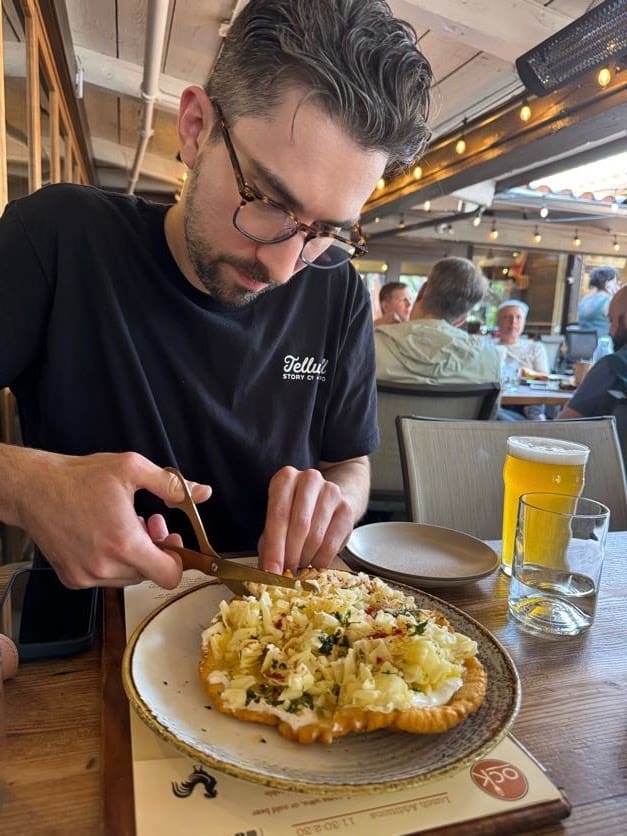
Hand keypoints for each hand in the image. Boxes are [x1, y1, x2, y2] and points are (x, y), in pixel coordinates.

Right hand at [11, 450, 210, 588]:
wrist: (35, 489)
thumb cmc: (81, 478)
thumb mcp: (132, 469)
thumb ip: (171, 485)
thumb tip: (203, 493)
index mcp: (124, 543)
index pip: (168, 576)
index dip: (177, 560)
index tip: (172, 543)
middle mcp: (104, 566)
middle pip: (149, 573)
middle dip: (154, 549)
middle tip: (148, 522)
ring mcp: (86, 576)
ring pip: (128, 576)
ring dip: (133, 555)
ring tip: (124, 525)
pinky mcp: (72, 579)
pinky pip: (105, 577)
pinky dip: (111, 561)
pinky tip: (104, 536)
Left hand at [257, 466, 352, 573]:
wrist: (326, 498)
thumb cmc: (294, 511)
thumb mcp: (277, 521)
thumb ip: (269, 543)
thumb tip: (267, 571)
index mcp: (286, 478)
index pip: (278, 515)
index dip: (274, 547)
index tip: (271, 570)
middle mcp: (310, 480)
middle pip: (300, 525)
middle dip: (290, 555)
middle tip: (284, 574)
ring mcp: (332, 492)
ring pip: (316, 536)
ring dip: (305, 558)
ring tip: (297, 567)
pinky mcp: (346, 509)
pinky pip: (332, 543)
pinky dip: (320, 560)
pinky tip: (313, 564)